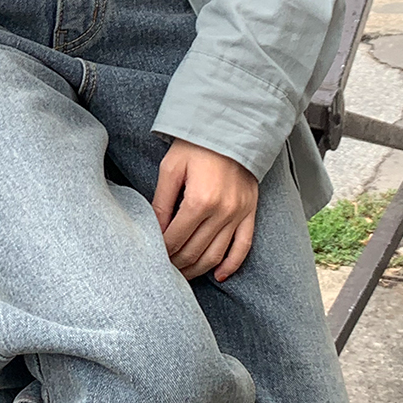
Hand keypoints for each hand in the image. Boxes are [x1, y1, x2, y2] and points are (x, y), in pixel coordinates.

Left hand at [152, 140, 258, 282]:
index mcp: (199, 200)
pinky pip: (243, 247)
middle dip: (177, 264)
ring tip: (183, 275)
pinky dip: (231, 265)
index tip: (152, 257)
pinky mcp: (250, 212)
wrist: (231, 127)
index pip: (176, 238)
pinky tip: (217, 275)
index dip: (162, 252)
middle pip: (195, 251)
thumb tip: (155, 231)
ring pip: (216, 255)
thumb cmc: (195, 145)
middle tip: (164, 269)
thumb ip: (161, 202)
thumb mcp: (171, 168)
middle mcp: (222, 211)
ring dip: (198, 269)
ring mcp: (239, 214)